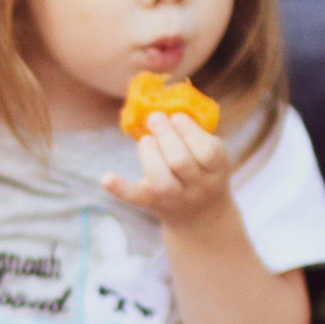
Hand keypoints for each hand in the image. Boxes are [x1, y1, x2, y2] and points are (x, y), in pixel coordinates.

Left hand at [103, 111, 236, 230]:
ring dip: (150, 154)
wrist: (201, 217)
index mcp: (217, 170)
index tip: (176, 117)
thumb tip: (162, 107)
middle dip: (165, 135)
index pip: (208, 151)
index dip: (189, 131)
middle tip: (154, 118)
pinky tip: (107, 178)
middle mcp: (199, 187)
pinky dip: (120, 188)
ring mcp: (177, 199)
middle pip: (180, 162)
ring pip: (162, 180)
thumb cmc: (201, 171)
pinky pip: (136, 198)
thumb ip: (193, 134)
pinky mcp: (153, 205)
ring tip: (145, 139)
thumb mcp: (209, 155)